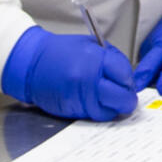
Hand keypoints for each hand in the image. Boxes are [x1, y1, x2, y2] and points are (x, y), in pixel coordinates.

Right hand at [0, 26, 136, 120]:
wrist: (31, 65)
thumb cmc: (60, 52)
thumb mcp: (91, 45)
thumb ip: (111, 59)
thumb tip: (127, 76)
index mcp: (93, 58)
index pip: (124, 73)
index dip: (129, 79)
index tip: (128, 80)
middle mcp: (87, 79)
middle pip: (120, 96)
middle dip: (127, 98)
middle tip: (129, 96)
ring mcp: (78, 97)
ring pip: (108, 110)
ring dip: (115, 107)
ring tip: (115, 100)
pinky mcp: (71, 110)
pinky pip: (94, 115)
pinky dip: (101, 111)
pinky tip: (100, 103)